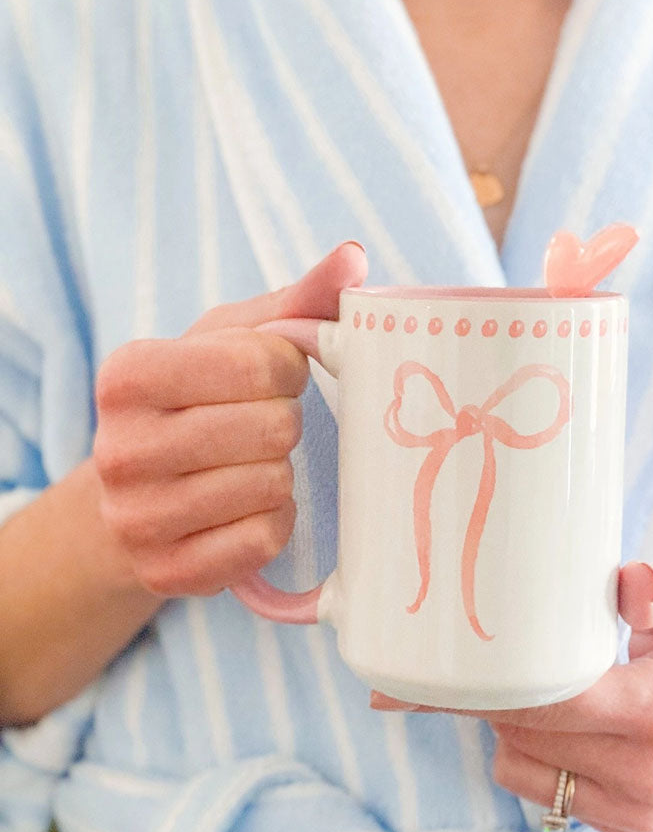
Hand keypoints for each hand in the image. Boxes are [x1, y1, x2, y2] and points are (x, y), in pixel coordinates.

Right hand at [91, 241, 365, 596]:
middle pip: (274, 428)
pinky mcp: (168, 573)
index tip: (271, 378)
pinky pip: (265, 539)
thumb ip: (296, 300)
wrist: (134, 498)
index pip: (260, 364)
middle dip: (284, 423)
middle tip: (259, 427)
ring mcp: (139, 520)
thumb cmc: (194, 403)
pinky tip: (246, 508)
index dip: (287, 369)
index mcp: (127, 376)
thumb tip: (354, 258)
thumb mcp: (229, 341)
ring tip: (248, 465)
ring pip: (272, 486)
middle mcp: (119, 450)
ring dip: (279, 474)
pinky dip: (273, 521)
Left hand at [370, 560, 652, 831]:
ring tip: (541, 685)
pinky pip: (540, 790)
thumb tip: (628, 586)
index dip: (487, 684)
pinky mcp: (628, 829)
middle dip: (489, 695)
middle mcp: (649, 772)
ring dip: (511, 725)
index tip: (433, 666)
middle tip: (465, 658)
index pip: (551, 701)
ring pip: (520, 765)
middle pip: (526, 732)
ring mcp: (639, 810)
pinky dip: (531, 754)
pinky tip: (560, 723)